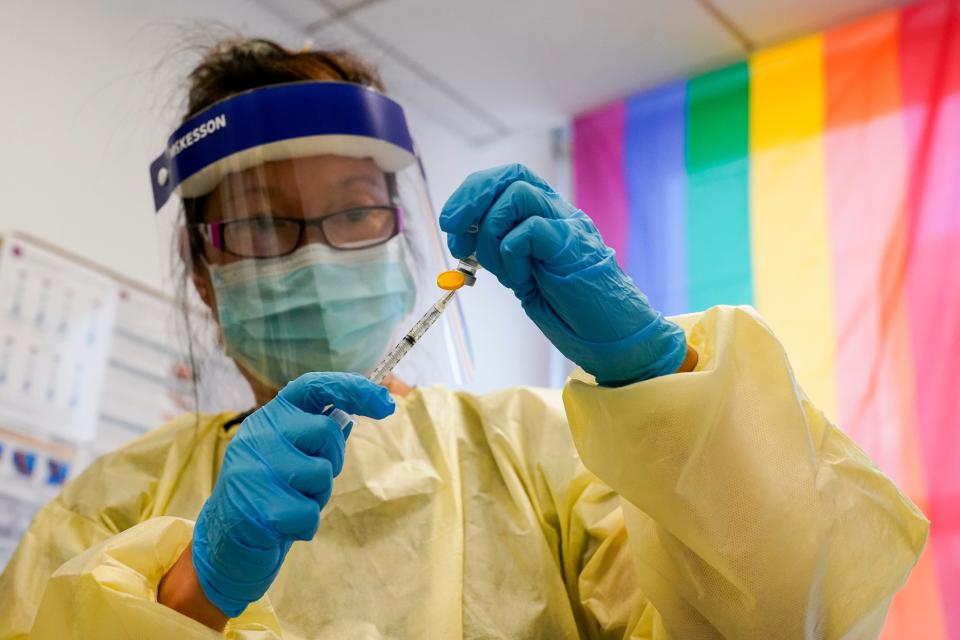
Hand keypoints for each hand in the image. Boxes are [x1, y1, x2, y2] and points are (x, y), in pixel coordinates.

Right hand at [191, 372, 394, 616]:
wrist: (223, 546)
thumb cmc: (268, 496)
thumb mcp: (290, 458)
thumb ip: (316, 436)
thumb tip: (353, 413)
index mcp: (270, 417)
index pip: (313, 386)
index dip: (353, 387)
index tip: (385, 401)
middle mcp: (258, 434)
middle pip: (326, 432)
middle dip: (331, 462)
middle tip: (307, 482)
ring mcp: (252, 468)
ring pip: (320, 474)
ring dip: (316, 498)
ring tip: (289, 504)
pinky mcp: (254, 506)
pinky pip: (308, 513)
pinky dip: (304, 527)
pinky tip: (281, 527)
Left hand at [440, 164, 687, 385]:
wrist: (618, 337)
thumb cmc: (574, 312)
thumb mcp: (526, 276)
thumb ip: (502, 254)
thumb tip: (463, 241)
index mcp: (549, 217)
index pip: (508, 179)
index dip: (474, 192)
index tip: (451, 222)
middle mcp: (560, 213)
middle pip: (510, 175)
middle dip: (472, 197)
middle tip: (454, 230)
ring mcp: (569, 226)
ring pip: (516, 196)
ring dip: (490, 234)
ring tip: (499, 271)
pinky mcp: (572, 247)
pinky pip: (528, 231)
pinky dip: (511, 256)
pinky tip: (521, 281)